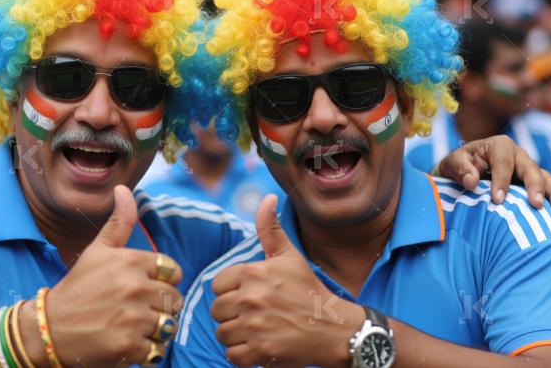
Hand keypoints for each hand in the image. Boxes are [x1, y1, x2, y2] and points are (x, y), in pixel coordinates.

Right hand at [29, 185, 182, 366]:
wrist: (50, 328)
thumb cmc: (78, 288)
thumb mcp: (97, 251)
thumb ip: (119, 222)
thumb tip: (123, 187)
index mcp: (132, 261)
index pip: (174, 272)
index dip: (161, 282)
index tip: (140, 288)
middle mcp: (135, 287)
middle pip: (174, 299)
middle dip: (159, 307)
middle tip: (132, 310)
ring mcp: (134, 317)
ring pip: (168, 325)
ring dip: (154, 329)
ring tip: (129, 326)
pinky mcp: (130, 345)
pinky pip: (157, 349)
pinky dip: (146, 350)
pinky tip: (126, 342)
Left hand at [210, 195, 363, 367]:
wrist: (333, 328)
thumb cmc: (307, 291)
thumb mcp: (289, 256)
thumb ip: (270, 228)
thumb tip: (267, 197)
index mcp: (254, 272)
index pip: (217, 285)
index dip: (231, 292)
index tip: (250, 295)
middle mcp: (251, 297)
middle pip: (217, 310)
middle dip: (232, 314)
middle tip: (255, 315)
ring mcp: (254, 326)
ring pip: (222, 333)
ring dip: (236, 335)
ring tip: (257, 330)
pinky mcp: (259, 351)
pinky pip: (232, 355)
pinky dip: (242, 355)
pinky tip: (258, 346)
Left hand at [436, 135, 550, 215]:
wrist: (463, 172)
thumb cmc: (458, 166)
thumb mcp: (452, 164)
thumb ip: (459, 169)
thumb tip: (471, 181)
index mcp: (498, 146)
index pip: (503, 162)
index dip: (502, 180)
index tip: (498, 200)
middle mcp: (518, 155)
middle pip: (530, 168)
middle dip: (535, 186)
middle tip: (536, 204)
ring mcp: (528, 168)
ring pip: (545, 178)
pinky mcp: (534, 183)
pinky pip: (549, 190)